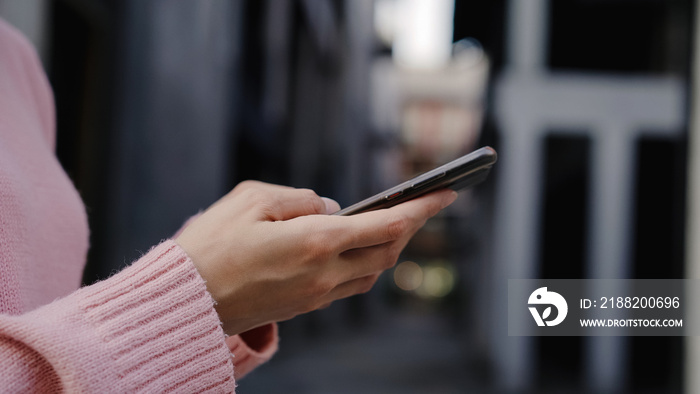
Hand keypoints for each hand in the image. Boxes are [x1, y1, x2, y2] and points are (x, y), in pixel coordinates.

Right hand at [175, 181, 456, 334]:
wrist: (186, 299)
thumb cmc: (211, 243)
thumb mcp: (252, 198)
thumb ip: (301, 198)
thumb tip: (333, 208)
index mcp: (314, 241)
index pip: (385, 225)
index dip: (421, 208)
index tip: (446, 194)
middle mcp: (323, 273)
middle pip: (387, 254)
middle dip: (410, 228)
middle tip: (420, 205)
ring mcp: (315, 295)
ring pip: (372, 274)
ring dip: (388, 249)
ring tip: (390, 224)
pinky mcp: (304, 307)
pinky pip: (348, 285)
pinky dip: (362, 264)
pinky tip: (355, 248)